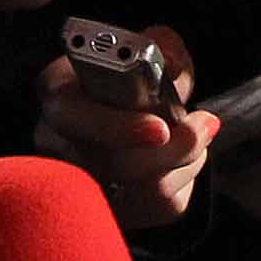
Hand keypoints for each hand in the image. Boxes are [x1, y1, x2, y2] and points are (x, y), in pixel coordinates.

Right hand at [35, 24, 214, 229]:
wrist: (135, 109)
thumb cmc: (137, 78)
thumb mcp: (147, 49)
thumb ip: (162, 48)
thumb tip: (171, 64)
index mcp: (59, 93)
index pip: (69, 115)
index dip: (115, 126)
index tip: (159, 128)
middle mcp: (58, 144)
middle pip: (109, 165)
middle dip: (169, 150)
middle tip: (201, 127)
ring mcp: (81, 184)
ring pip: (140, 192)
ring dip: (184, 160)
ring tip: (198, 131)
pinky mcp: (114, 212)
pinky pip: (158, 207)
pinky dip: (186, 178)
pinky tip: (185, 157)